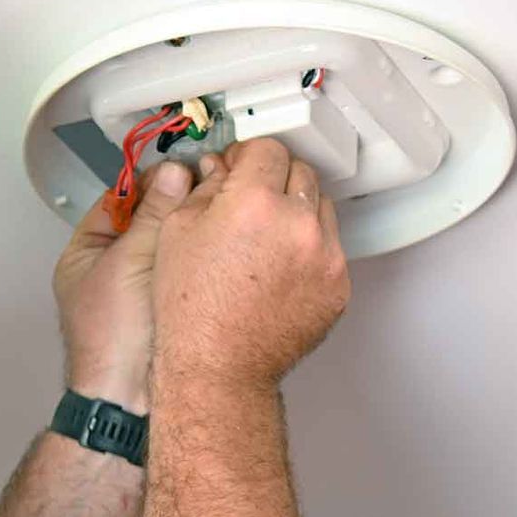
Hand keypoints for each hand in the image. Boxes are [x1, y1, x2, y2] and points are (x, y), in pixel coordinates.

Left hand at [53, 158, 195, 413]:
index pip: (119, 198)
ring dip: (192, 229)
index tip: (183, 167)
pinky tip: (223, 246)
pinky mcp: (170, 308)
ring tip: (220, 211)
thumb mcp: (128, 261)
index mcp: (87, 252)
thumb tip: (176, 174)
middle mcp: (111, 269)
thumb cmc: (112, 340)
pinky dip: (202, 256)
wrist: (130, 402)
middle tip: (208, 185)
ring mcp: (141, 290)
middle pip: (148, 219)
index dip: (151, 180)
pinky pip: (186, 270)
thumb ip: (154, 214)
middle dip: (177, 203)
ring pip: (171, 245)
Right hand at [152, 139, 350, 395]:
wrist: (218, 368)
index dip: (248, 157)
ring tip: (266, 242)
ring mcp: (326, 256)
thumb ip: (205, 188)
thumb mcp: (177, 232)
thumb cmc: (189, 308)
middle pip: (300, 173)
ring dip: (297, 213)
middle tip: (250, 205)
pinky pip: (330, 249)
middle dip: (274, 180)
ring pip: (320, 209)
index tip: (238, 170)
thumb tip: (221, 169)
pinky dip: (309, 251)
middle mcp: (299, 223)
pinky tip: (279, 272)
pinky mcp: (339, 285)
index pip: (268, 148)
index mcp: (256, 201)